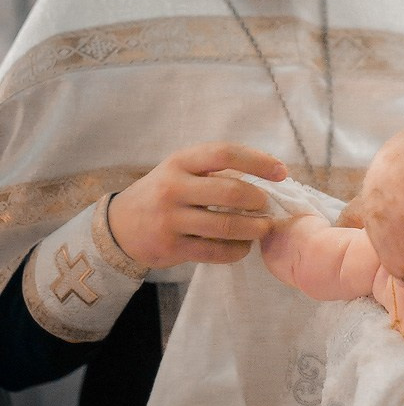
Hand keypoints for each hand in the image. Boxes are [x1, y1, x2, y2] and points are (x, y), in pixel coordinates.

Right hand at [107, 142, 286, 268]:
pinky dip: (236, 250)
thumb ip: (214, 170)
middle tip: (267, 206)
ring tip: (264, 228)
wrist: (120, 226)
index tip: (281, 171)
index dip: (258, 161)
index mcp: (180, 162)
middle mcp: (173, 188)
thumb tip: (267, 174)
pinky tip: (244, 247)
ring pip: (225, 226)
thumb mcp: (180, 170)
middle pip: (229, 192)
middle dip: (257, 200)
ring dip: (253, 229)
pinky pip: (214, 252)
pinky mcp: (171, 248)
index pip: (225, 153)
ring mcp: (171, 219)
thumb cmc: (164, 192)